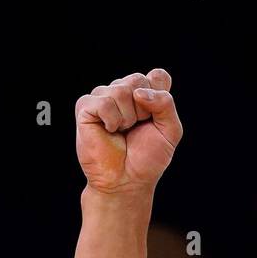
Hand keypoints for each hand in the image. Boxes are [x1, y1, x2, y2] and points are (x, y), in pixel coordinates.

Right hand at [74, 68, 182, 195]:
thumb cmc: (146, 159)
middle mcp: (123, 91)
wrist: (127, 181)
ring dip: (127, 118)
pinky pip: (104, 102)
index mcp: (143, 94)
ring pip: (121, 90)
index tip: (154, 119)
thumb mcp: (170, 132)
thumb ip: (166, 104)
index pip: (158, 76)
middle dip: (143, 111)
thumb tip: (138, 92)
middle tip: (135, 129)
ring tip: (122, 132)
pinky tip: (109, 131)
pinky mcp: (86, 106)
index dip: (159, 97)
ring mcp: (103, 96)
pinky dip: (112, 120)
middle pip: (139, 80)